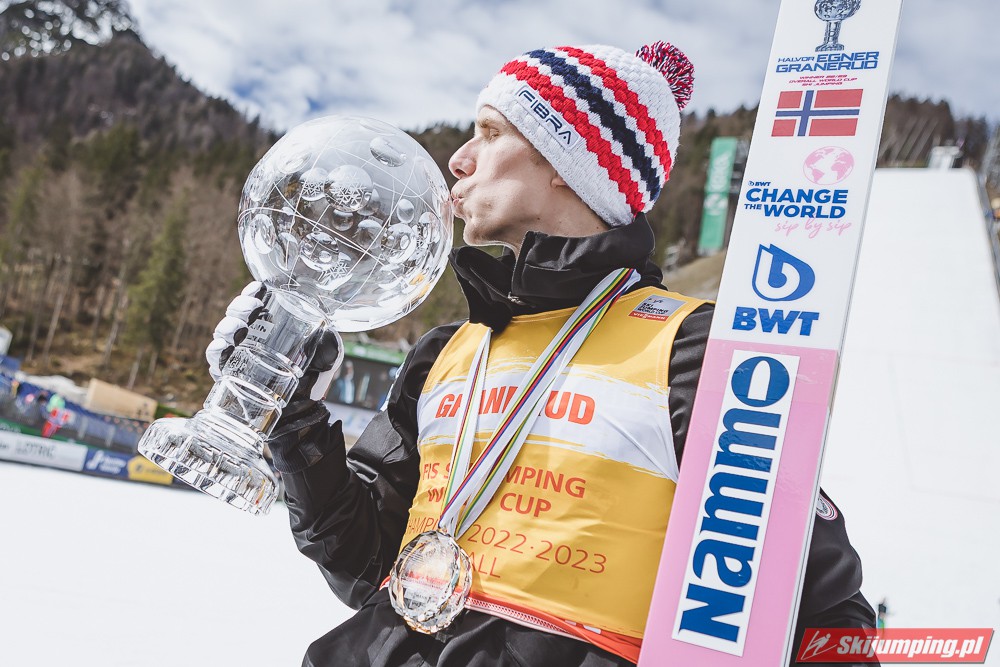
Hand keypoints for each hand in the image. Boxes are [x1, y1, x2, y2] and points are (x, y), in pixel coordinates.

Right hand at [205, 281, 342, 400]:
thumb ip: (327, 344)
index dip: (253, 292)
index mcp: (269, 324)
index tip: (260, 289)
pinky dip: (216, 352)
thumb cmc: (310, 375)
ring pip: (223, 333)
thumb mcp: (323, 355)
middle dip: (240, 306)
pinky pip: (216, 360)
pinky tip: (222, 348)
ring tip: (238, 329)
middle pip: (236, 313)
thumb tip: (328, 333)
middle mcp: (250, 335)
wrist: (301, 405)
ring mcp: (237, 353)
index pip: (256, 301)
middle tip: (253, 308)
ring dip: (227, 327)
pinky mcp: (229, 373)